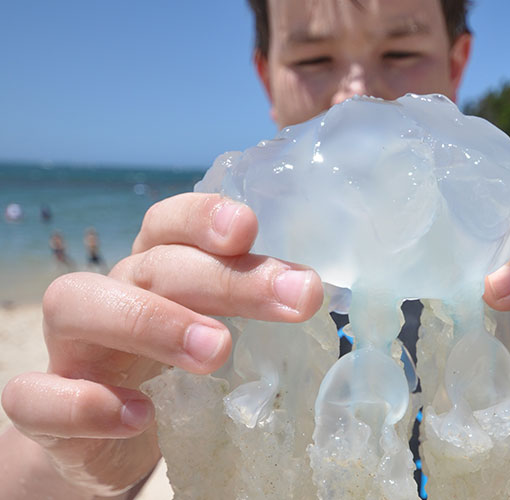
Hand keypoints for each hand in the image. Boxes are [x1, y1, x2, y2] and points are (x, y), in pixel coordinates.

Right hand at [1, 193, 322, 497]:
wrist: (108, 432)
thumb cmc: (172, 368)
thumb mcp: (212, 325)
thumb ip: (249, 303)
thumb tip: (310, 289)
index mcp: (154, 268)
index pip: (169, 222)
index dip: (203, 216)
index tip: (250, 228)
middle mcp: (109, 293)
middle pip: (153, 265)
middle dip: (224, 278)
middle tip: (291, 299)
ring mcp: (69, 346)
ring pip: (79, 304)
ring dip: (152, 322)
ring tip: (219, 351)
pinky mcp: (42, 405)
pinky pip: (37, 396)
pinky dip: (85, 403)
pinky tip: (140, 415)